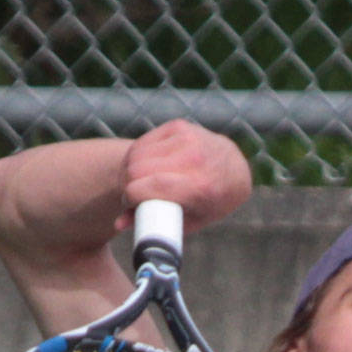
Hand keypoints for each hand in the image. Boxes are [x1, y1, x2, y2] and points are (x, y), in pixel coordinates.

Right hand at [114, 120, 252, 233]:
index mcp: (200, 187)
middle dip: (127, 185)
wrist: (233, 168)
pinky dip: (137, 156)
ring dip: (129, 170)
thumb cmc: (209, 202)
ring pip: (136, 155)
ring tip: (138, 182)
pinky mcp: (179, 127)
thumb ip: (155, 225)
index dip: (129, 198)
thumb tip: (118, 224)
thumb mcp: (190, 220)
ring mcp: (188, 138)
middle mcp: (195, 158)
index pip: (146, 188)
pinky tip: (145, 166)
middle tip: (132, 195)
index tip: (130, 205)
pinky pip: (144, 143)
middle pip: (136, 170)